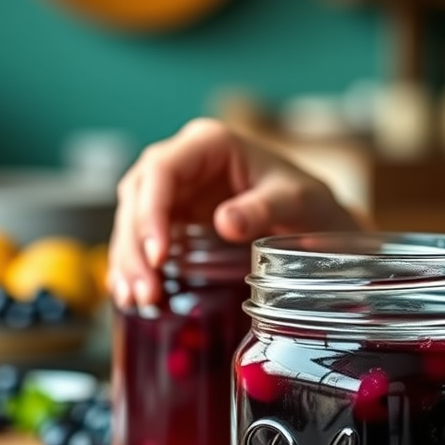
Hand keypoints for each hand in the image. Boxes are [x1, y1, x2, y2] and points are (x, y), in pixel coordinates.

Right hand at [108, 118, 362, 307]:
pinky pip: (141, 239)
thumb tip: (227, 222)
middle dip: (135, 245)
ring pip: (132, 219)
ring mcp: (176, 190)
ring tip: (137, 301)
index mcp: (210, 143)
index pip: (162, 169)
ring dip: (128, 261)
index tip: (159, 256)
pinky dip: (133, 267)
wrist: (316, 221)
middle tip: (147, 290)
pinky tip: (130, 296)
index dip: (151, 211)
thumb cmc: (308, 202)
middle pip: (137, 195)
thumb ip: (263, 208)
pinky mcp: (174, 218)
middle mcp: (184, 161)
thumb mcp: (296, 202)